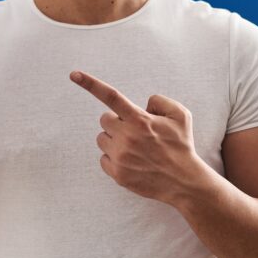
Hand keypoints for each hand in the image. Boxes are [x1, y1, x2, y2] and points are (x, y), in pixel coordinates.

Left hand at [70, 70, 201, 203]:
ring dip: (114, 140)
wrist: (184, 182)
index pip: (111, 96)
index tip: (74, 75)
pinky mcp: (117, 174)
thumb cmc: (181, 146)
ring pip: (101, 139)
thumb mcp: (180, 115)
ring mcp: (120, 157)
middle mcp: (126, 137)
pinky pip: (103, 159)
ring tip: (134, 148)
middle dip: (117, 122)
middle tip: (134, 132)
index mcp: (139, 120)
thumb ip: (160, 101)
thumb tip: (142, 104)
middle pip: (104, 120)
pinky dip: (114, 159)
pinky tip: (131, 161)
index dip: (90, 84)